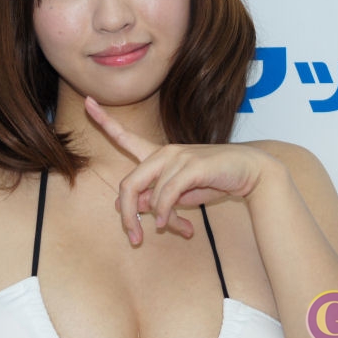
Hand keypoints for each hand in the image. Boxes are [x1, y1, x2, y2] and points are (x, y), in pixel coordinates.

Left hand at [84, 96, 278, 244]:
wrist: (250, 173)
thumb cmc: (214, 181)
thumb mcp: (180, 195)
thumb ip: (154, 198)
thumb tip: (128, 206)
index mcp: (158, 155)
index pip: (124, 136)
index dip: (104, 120)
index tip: (88, 101)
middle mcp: (164, 152)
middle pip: (128, 184)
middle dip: (127, 215)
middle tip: (133, 237)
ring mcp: (177, 157)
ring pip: (150, 195)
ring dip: (158, 219)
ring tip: (172, 229)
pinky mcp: (191, 166)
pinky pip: (167, 195)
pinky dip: (165, 213)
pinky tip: (168, 224)